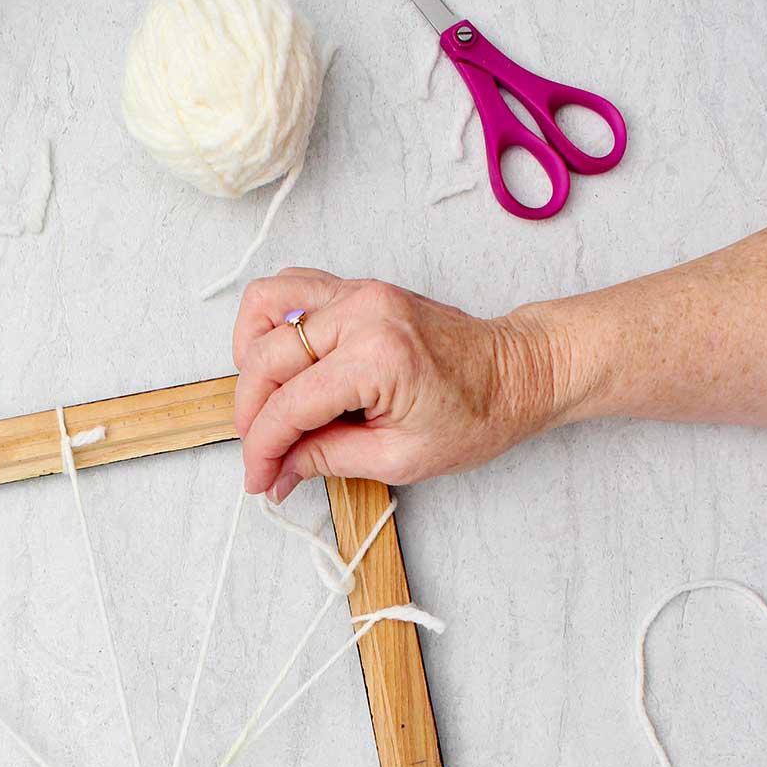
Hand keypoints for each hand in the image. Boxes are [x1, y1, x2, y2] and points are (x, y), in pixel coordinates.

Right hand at [232, 268, 560, 494]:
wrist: (516, 373)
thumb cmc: (476, 414)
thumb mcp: (399, 458)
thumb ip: (327, 459)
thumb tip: (278, 470)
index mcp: (378, 357)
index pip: (289, 404)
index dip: (263, 447)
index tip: (259, 478)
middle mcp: (362, 312)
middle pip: (266, 356)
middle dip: (251, 414)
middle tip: (261, 455)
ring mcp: (358, 291)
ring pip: (265, 306)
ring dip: (250, 359)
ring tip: (264, 403)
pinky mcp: (357, 288)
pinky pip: (290, 289)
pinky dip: (270, 326)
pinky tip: (279, 366)